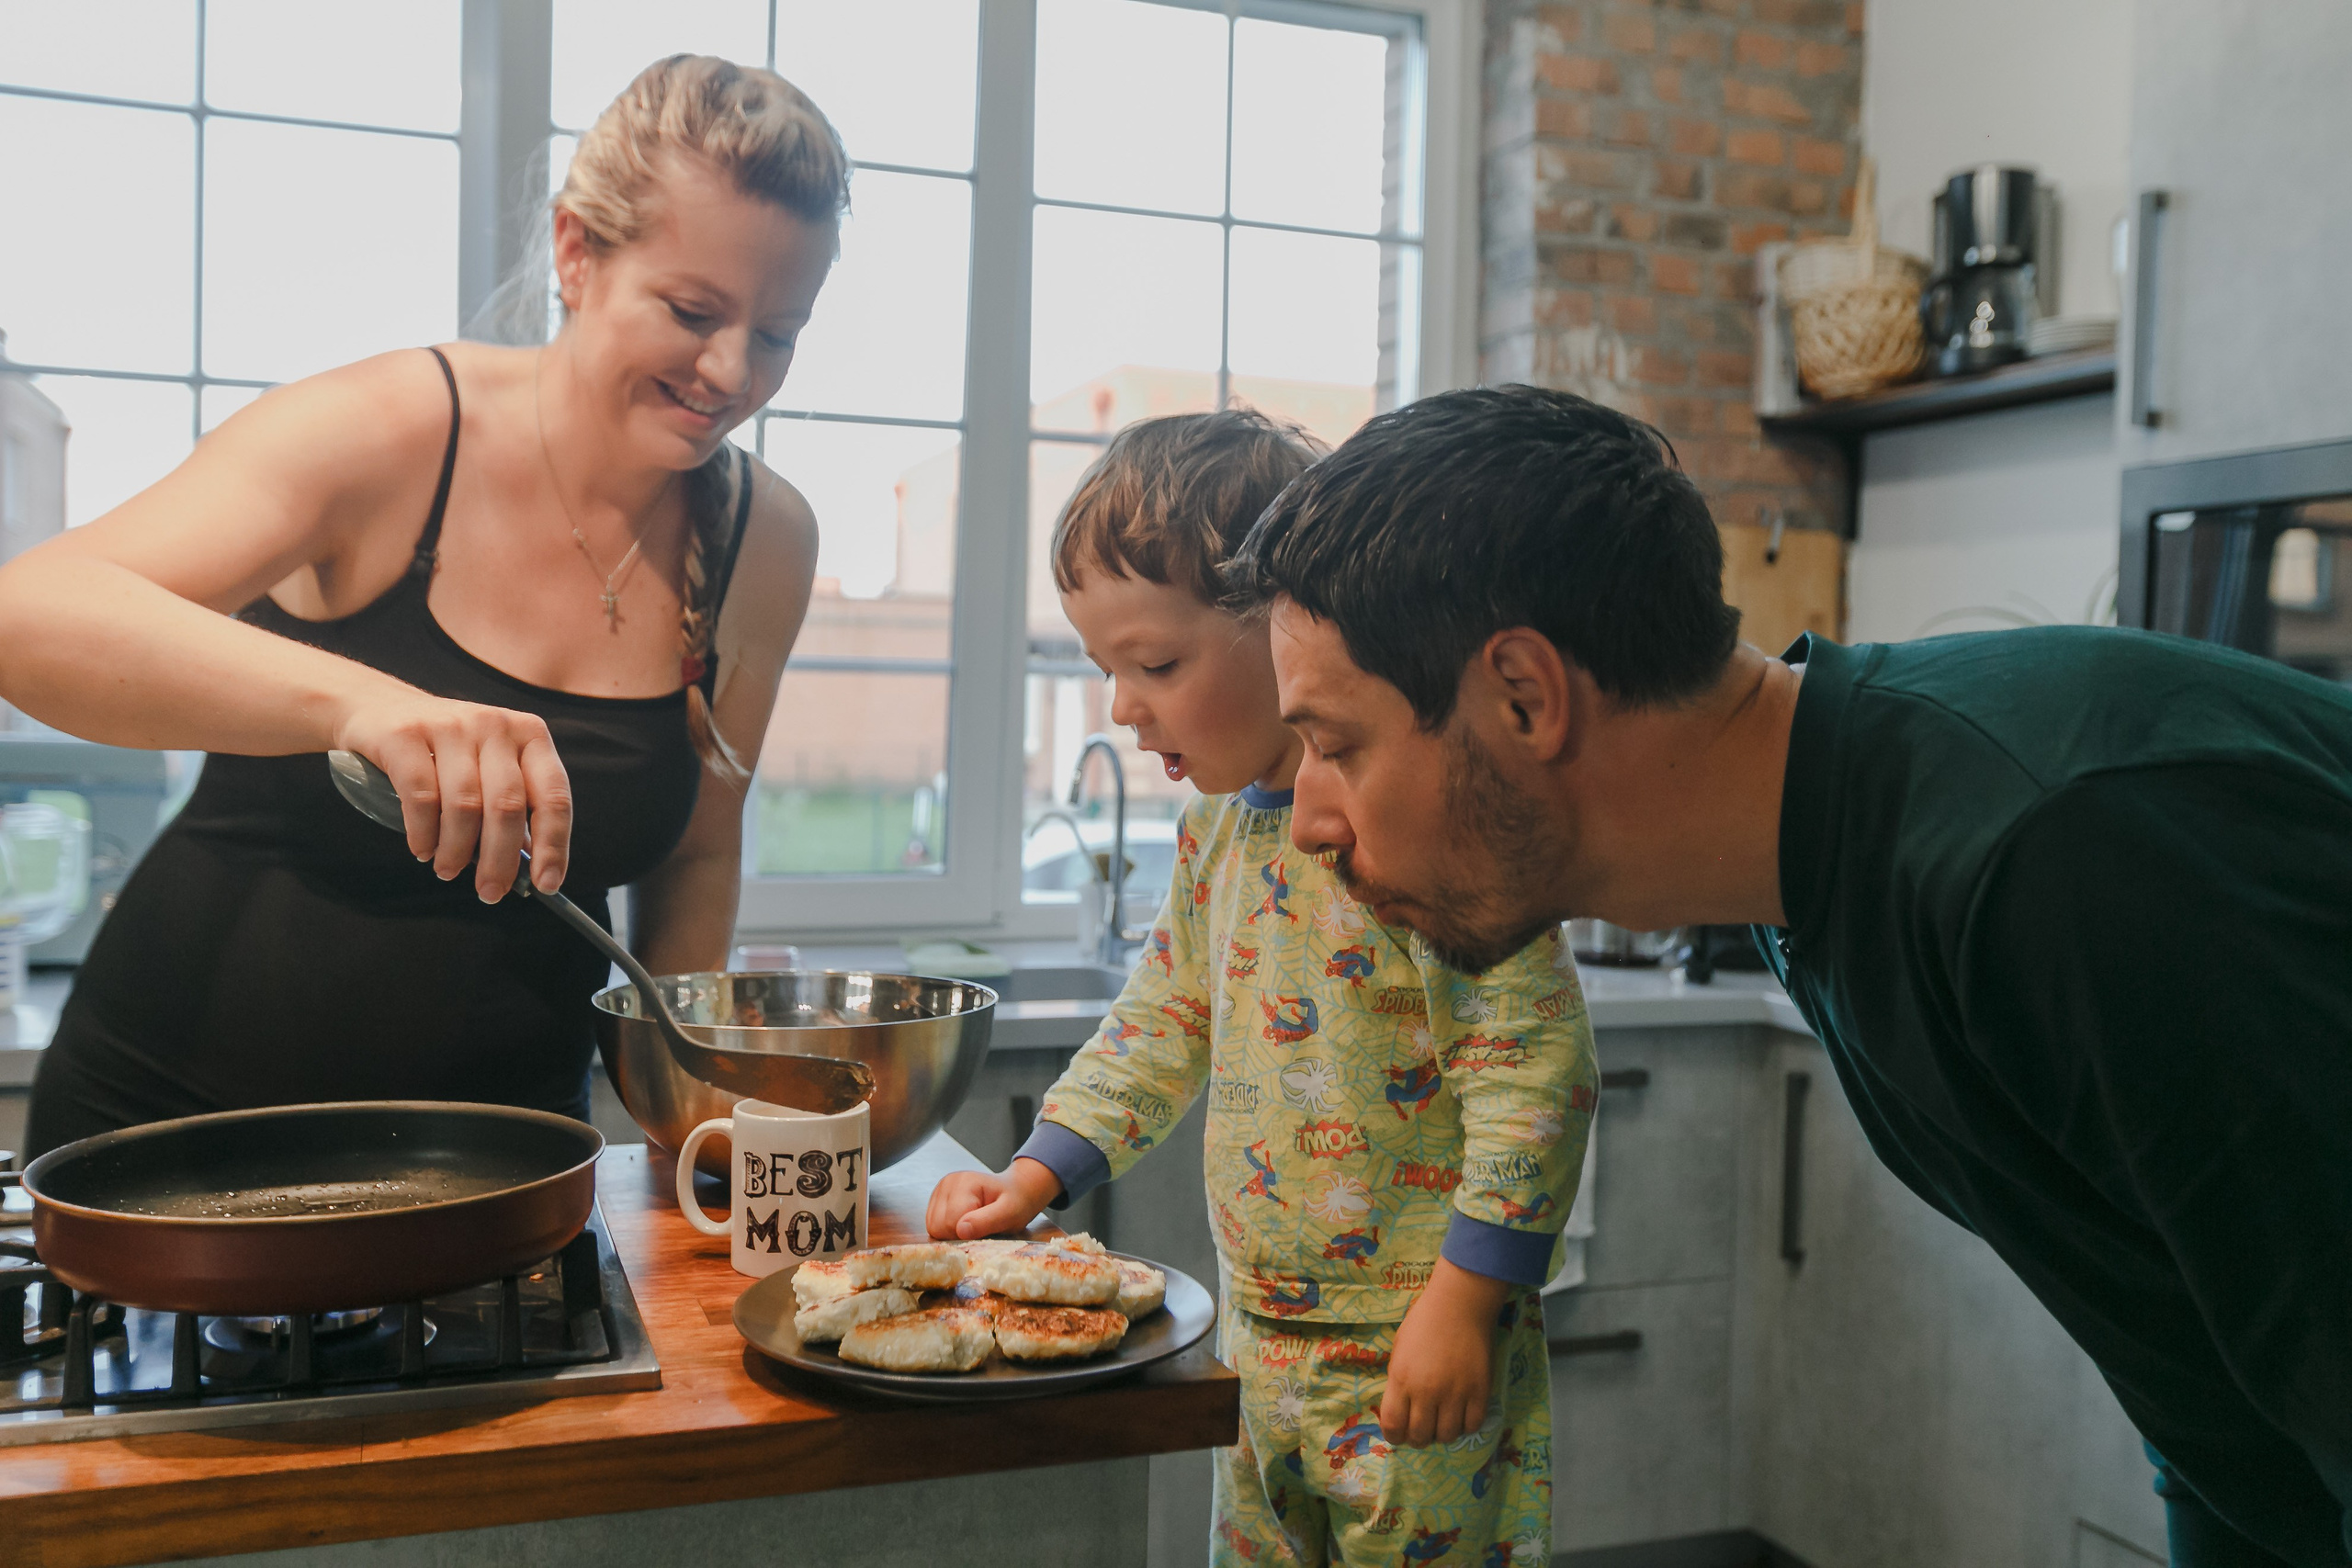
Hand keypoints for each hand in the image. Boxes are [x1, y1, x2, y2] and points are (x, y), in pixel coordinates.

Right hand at [333, 694, 573, 900]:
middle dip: (500, 859)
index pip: (553, 796)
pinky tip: (422, 849)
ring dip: (457, 851)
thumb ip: (513, 808)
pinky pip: (421, 796)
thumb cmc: (447, 753)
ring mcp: (451, 725)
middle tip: (489, 892)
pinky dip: (424, 833)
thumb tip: (531, 869)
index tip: (546, 885)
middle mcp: (495, 726)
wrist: (380, 708)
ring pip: (465, 805)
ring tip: (447, 870)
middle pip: (508, 806)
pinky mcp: (406, 734)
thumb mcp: (490, 768)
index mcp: (530, 735)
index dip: (554, 845)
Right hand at [926, 1157, 1063, 1240]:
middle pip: (938, 1226)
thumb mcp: (1009, 1214)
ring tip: (974, 1222)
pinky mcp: (937, 1200)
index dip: (968, 1234)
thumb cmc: (1016, 1202)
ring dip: (953, 1232)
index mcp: (964, 1182)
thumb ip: (986, 1221)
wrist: (1017, 1191)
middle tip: (981, 1226)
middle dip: (958, 1234)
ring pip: (933, 1228)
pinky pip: (933, 1226)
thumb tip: (961, 1230)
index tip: (986, 1227)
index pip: (950, 1223)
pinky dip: (948, 1230)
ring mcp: (939, 1190)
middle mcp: (947, 1182)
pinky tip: (966, 1221)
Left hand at [1380, 1259, 1511, 1447]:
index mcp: (1401, 1380)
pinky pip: (1473, 1425)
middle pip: (1420, 1436)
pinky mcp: (1480, 1391)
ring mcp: (1455, 1393)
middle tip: (1423, 1430)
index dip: (1395, 1437)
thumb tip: (1400, 1408)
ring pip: (1447, 1436)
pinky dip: (1466, 1426)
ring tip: (1443, 1422)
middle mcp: (1426, 1392)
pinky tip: (1463, 1414)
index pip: (1393, 1426)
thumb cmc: (1424, 1321)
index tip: (1399, 1435)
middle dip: (1419, 1438)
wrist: (1459, 1304)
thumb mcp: (1399, 1350)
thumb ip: (1398, 1381)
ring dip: (1443, 1434)